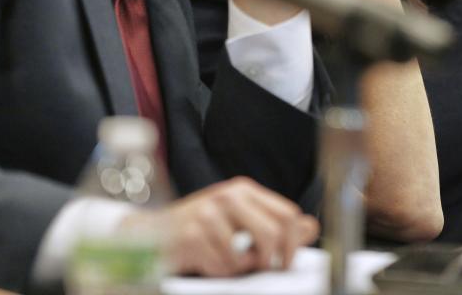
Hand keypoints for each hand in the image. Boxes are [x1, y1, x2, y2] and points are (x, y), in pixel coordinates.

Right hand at [120, 177, 318, 276]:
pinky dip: (217, 272)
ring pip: (245, 256)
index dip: (294, 243)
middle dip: (272, 260)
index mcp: (243, 190)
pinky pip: (220, 267)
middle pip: (273, 233)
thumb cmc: (199, 229)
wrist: (150, 233)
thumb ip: (274, 223)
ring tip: (226, 263)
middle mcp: (227, 196)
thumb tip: (311, 227)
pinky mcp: (191, 236)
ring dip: (238, 269)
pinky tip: (205, 262)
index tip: (287, 260)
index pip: (287, 214)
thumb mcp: (239, 220)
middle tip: (264, 269)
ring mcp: (208, 214)